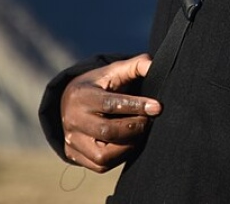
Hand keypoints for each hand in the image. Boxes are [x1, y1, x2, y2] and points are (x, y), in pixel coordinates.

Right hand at [61, 54, 161, 172]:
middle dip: (135, 127)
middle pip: (107, 131)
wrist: (73, 100)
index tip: (158, 107)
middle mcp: (73, 120)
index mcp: (82, 96)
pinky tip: (130, 141)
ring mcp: (71, 141)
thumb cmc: (102, 83)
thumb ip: (137, 65)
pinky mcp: (74, 155)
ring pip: (102, 155)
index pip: (110, 104)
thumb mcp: (116, 70)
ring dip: (129, 144)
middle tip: (151, 120)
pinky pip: (100, 165)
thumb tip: (153, 66)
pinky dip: (120, 156)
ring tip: (140, 131)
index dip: (136, 106)